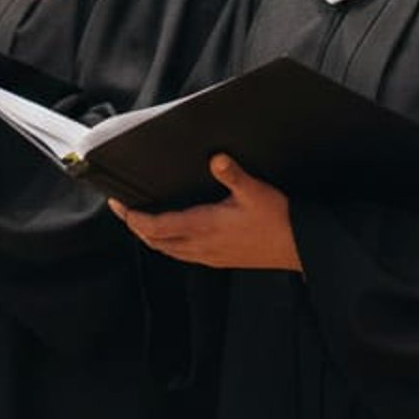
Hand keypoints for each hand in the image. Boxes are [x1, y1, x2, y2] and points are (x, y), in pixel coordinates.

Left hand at [111, 155, 302, 270]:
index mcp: (205, 226)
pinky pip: (182, 255)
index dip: (135, 218)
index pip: (158, 226)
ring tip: (138, 219)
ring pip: (168, 250)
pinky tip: (170, 235)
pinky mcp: (219, 259)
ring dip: (150, 236)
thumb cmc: (278, 219)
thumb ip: (233, 174)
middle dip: (135, 225)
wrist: (299, 248)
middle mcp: (202, 245)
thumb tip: (215, 158)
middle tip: (121, 209)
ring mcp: (210, 255)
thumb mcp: (256, 191)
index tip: (119, 205)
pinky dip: (167, 244)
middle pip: (156, 240)